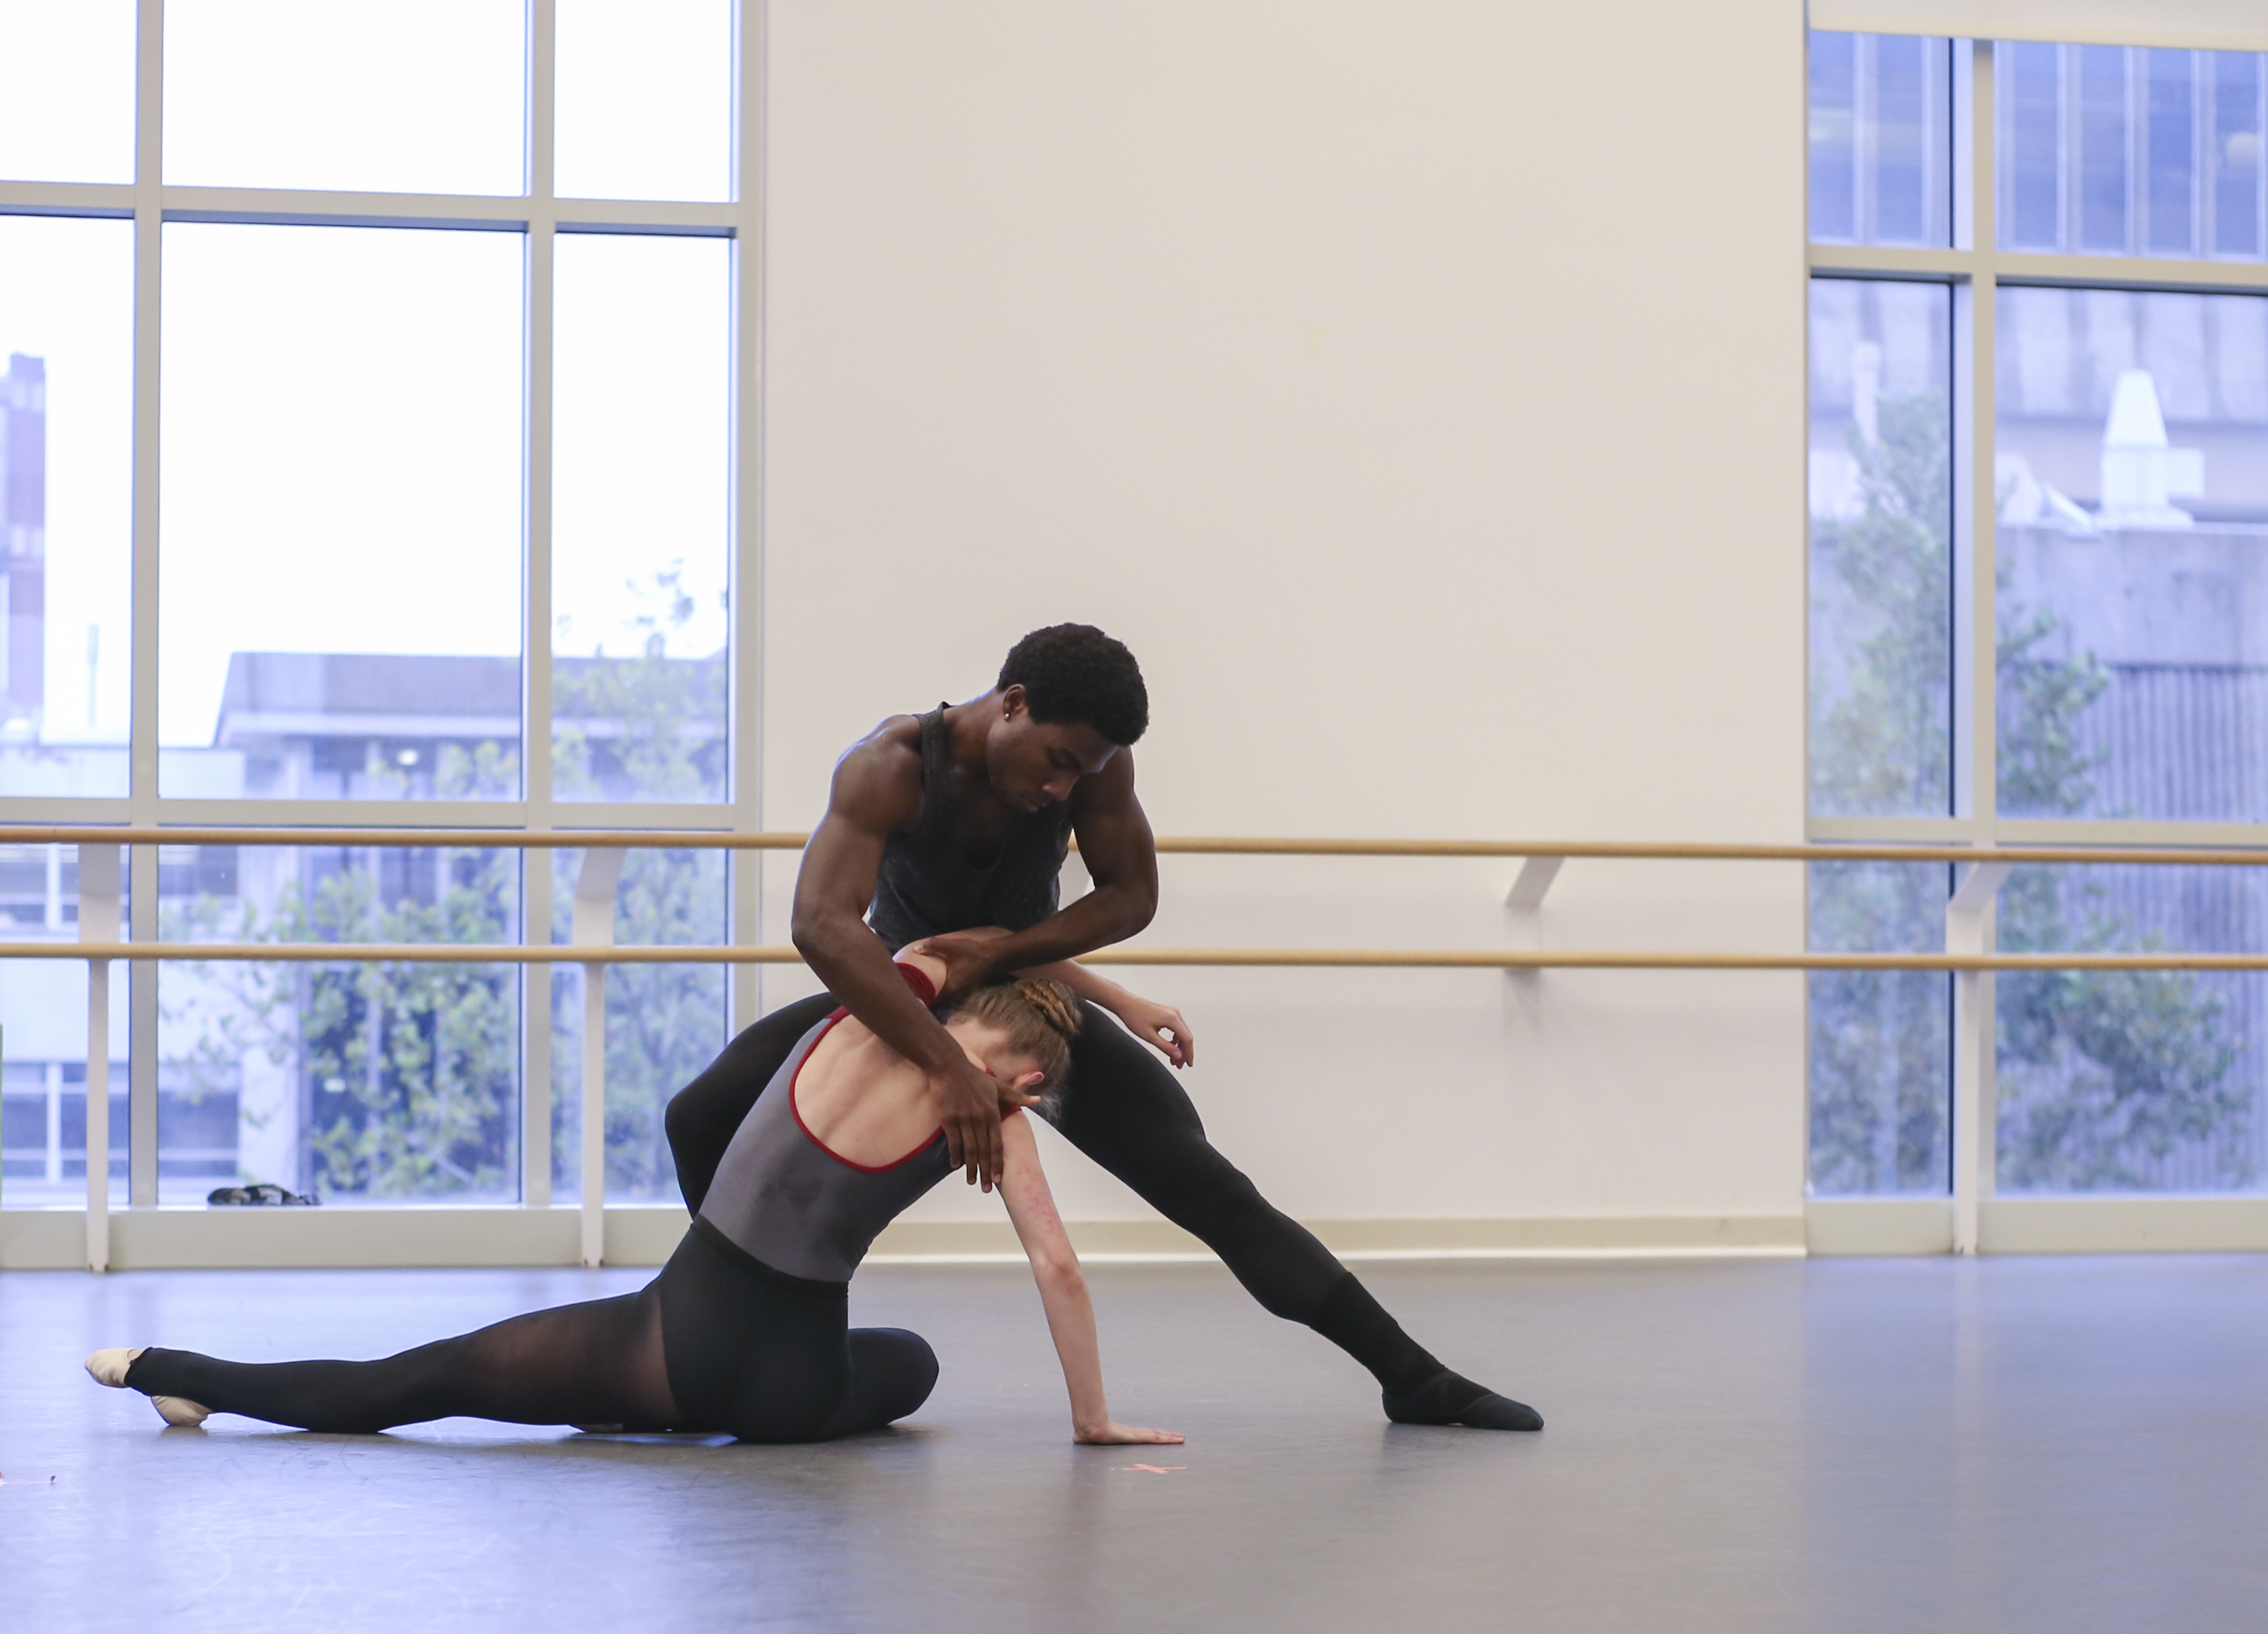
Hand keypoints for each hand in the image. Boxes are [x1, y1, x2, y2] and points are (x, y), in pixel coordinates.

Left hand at [904, 928, 1014, 1000]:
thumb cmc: (972, 953)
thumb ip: (934, 946)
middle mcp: (954, 994)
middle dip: (924, 997)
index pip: (931, 998)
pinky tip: (935, 986)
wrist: (994, 957)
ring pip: (942, 998)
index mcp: (950, 987)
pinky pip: (947, 994)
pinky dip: (940, 992)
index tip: (909, 995)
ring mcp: (960, 993)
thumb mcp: (952, 947)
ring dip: (932, 996)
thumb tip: (916, 949)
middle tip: (911, 993)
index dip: (919, 998)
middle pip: (935, 1000)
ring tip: (920, 991)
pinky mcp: (963, 989)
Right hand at [931, 1051, 1039, 1191]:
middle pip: (984, 1152)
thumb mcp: (999, 1086)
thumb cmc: (975, 1077)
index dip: (998, 1163)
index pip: (998, 1144)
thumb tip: (1038, 1099)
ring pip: (969, 1150)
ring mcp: (963, 1119)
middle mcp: (979, 1119)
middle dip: (986, 1172)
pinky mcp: (949, 1119)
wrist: (949, 1067)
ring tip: (972, 1182)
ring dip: (971, 1168)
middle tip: (987, 1189)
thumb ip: (1018, 1096)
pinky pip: (953, 1142)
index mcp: (992, 1113)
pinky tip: (956, 1166)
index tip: (999, 1179)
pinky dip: (955, 1155)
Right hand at [1074, 1422, 1184, 1444]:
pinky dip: (1166, 1439)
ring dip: (1170, 1438)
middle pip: (1153, 1435)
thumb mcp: (1088, 1437)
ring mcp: (1135, 1435)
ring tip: (1182, 1439)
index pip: (1143, 1436)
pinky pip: (1154, 1438)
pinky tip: (1175, 1440)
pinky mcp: (1136, 1437)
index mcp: (1124, 1435)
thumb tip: (1076, 1437)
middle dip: (1167, 1436)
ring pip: (1156, 1436)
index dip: (1154, 1436)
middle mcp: (1132, 1434)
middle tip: (1180, 1437)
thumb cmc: (1088, 1432)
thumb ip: (1085, 1437)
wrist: (1089, 1428)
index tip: (1163, 1436)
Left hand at [1108, 993, 1193, 1067]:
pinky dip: (1175, 1039)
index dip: (1189, 1053)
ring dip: (1179, 1046)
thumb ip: (1165, 1047)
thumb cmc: (1134, 1017)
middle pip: (1186, 1036)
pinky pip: (1176, 1028)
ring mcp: (1172, 1012)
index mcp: (1172, 1018)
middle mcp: (1174, 1014)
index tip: (1188, 1064)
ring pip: (1182, 1033)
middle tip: (1179, 1065)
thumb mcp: (1150, 1036)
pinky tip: (1171, 1047)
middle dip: (1184, 1052)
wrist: (1125, 1004)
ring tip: (1174, 1058)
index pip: (1187, 1039)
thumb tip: (1178, 1056)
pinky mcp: (1167, 1013)